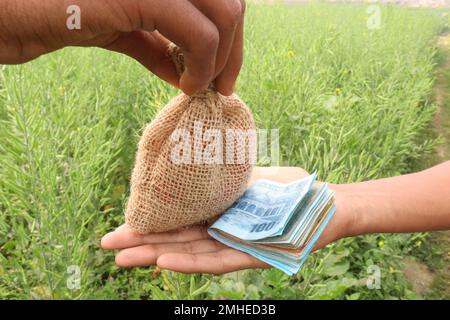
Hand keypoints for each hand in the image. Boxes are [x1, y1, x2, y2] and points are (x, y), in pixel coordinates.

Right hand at [0, 0, 245, 95]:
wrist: (9, 12)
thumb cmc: (57, 15)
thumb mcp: (122, 29)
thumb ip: (158, 44)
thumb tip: (188, 71)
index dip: (232, 36)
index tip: (222, 75)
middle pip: (232, 3)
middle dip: (235, 50)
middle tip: (223, 87)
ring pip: (226, 14)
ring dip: (222, 60)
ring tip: (200, 87)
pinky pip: (199, 34)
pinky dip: (203, 66)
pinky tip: (187, 86)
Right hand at [101, 167, 351, 273]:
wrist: (325, 203)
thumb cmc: (289, 189)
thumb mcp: (250, 176)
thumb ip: (225, 174)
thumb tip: (197, 152)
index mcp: (217, 213)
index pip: (178, 220)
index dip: (150, 223)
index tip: (122, 220)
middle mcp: (221, 232)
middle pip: (177, 238)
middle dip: (142, 241)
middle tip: (107, 244)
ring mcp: (234, 245)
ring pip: (190, 253)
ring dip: (156, 255)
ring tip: (124, 257)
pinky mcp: (251, 255)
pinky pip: (217, 260)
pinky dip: (190, 261)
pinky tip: (164, 260)